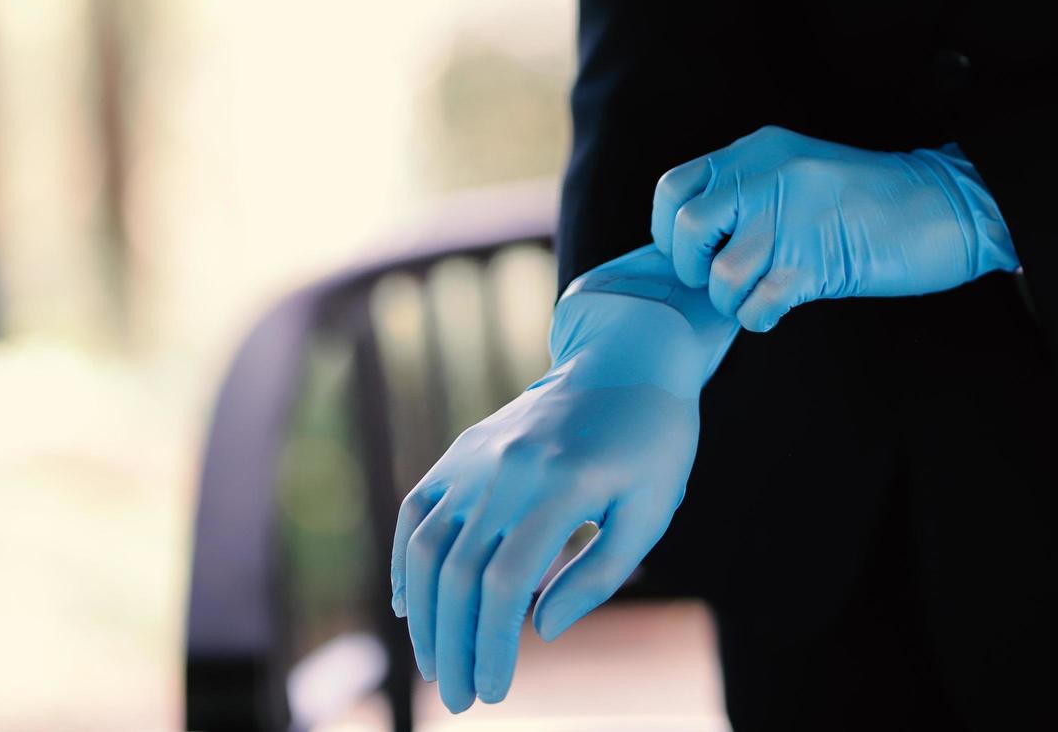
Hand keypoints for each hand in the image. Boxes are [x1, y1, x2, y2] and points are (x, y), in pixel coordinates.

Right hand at [389, 245, 736, 712]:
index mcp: (562, 483)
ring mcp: (478, 456)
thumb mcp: (649, 510)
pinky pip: (417, 510)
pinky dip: (405, 561)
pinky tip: (410, 606)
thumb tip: (538, 628)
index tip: (493, 692)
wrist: (627, 360)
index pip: (507, 582)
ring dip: (424, 615)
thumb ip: (598, 574)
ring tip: (435, 665)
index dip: (491, 644)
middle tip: (459, 700)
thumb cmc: (652, 443)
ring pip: (426, 546)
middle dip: (452, 645)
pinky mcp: (464, 450)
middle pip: (457, 572)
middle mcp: (508, 468)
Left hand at [650, 125, 1016, 330]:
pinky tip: (777, 310)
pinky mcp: (818, 261)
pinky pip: (759, 303)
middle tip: (719, 279)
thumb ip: (749, 191)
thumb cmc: (872, 198)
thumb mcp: (800, 172)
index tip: (692, 251)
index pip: (676, 187)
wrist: (944, 206)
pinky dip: (758, 317)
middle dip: (693, 267)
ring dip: (729, 299)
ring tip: (755, 297)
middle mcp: (768, 179)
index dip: (669, 230)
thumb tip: (697, 240)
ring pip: (721, 273)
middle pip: (689, 229)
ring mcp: (793, 219)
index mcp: (759, 152)